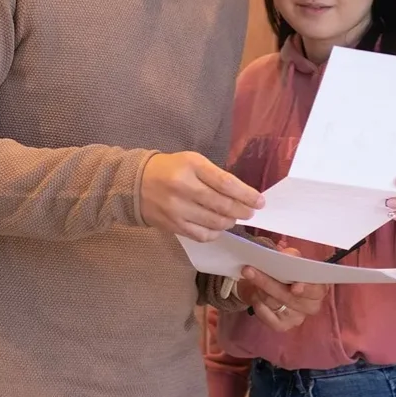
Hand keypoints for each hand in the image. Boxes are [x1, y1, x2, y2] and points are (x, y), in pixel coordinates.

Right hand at [141, 152, 262, 241]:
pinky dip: (215, 232)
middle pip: (223, 205)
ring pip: (215, 222)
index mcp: (192, 166)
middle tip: (250, 212)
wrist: (135, 185)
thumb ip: (215, 176)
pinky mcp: (173, 226)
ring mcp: (177, 209)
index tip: (260, 201)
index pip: (226, 183)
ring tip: (234, 218)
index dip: (247, 195)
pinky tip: (217, 226)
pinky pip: (202, 235)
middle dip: (242, 211)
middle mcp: (184, 187)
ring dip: (230, 222)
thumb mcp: (192, 161)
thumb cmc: (170, 169)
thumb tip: (242, 195)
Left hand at [242, 253, 326, 332]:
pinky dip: (257, 303)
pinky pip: (265, 314)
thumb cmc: (285, 271)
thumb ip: (291, 256)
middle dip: (268, 282)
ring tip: (251, 277)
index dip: (306, 289)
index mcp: (319, 288)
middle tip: (249, 270)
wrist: (270, 285)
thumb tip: (286, 255)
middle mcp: (311, 306)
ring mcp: (297, 318)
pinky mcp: (281, 326)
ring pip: (274, 303)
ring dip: (260, 289)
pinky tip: (255, 294)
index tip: (295, 287)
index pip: (317, 291)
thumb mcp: (290, 258)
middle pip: (289, 298)